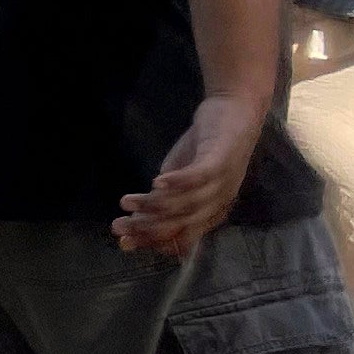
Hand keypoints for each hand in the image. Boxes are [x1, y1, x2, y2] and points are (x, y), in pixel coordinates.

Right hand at [116, 94, 261, 255]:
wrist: (236, 111)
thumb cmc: (206, 148)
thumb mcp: (180, 178)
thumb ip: (163, 199)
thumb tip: (135, 219)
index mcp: (210, 212)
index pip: (182, 238)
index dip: (152, 242)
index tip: (123, 241)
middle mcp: (219, 202)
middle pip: (182, 225)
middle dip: (148, 229)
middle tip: (117, 226)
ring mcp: (222, 182)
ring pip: (187, 203)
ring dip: (155, 206)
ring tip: (126, 202)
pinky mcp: (221, 160)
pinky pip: (200, 176)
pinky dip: (178, 182)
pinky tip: (156, 181)